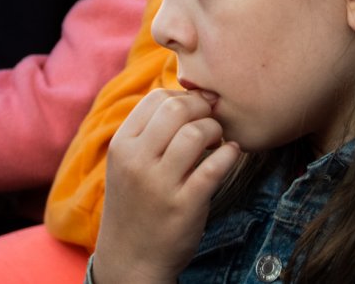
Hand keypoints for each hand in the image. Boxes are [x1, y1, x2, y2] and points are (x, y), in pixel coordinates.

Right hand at [91, 89, 240, 283]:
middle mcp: (137, 161)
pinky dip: (230, 154)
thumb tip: (187, 94)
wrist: (130, 260)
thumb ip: (148, 131)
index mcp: (122, 145)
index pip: (156, 98)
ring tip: (217, 140)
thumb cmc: (136, 203)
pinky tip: (232, 154)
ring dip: (215, 130)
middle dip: (202, 107)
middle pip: (177, 109)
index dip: (184, 96)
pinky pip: (215, 166)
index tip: (198, 106)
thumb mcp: (126, 164)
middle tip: (212, 118)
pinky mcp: (184, 205)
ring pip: (196, 133)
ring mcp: (160, 184)